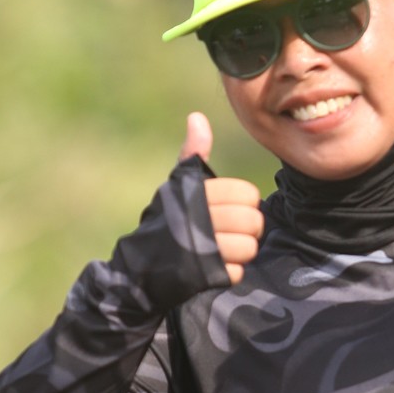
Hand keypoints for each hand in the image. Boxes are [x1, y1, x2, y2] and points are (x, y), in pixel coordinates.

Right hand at [178, 112, 262, 283]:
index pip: (248, 194)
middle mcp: (199, 218)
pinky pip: (237, 272)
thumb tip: (197, 117)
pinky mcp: (203, 275)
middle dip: (246, 229)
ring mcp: (201, 248)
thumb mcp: (177, 184)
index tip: (230, 208)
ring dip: (239, 253)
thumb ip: (192, 154)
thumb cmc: (167, 218)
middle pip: (253, 222)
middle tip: (229, 231)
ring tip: (221, 249)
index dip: (244, 203)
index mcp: (197, 192)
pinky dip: (227, 273)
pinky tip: (212, 267)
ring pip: (249, 248)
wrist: (139, 267)